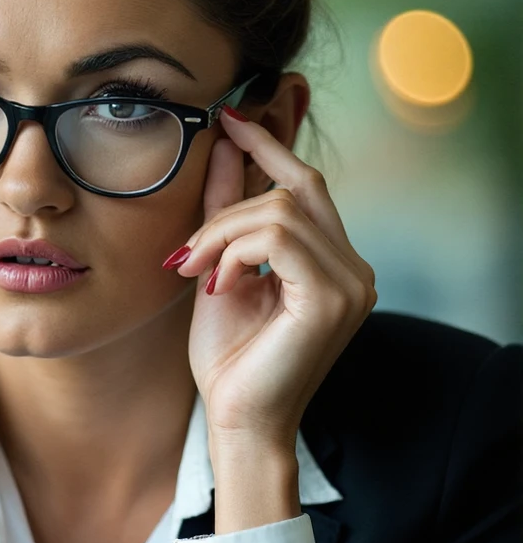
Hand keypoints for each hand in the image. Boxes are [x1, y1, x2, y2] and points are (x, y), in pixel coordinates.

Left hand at [169, 107, 376, 448]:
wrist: (237, 424)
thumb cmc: (230, 362)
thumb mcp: (221, 271)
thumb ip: (227, 214)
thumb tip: (223, 147)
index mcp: (334, 263)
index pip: (308, 184)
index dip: (270, 145)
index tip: (229, 118)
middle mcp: (355, 269)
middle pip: (293, 191)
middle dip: (228, 210)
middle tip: (186, 254)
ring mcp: (353, 283)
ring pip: (280, 210)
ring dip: (222, 235)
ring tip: (196, 273)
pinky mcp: (334, 297)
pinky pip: (278, 237)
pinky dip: (236, 252)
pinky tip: (219, 285)